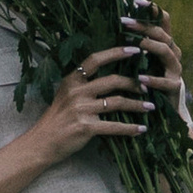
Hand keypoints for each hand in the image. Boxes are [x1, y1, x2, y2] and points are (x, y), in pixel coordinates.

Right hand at [27, 45, 153, 164]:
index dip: (116, 52)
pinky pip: (114, 126)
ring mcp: (81, 109)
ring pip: (116, 103)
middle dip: (133, 83)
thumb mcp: (64, 95)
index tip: (134, 49)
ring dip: (136, 105)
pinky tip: (141, 129)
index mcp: (72, 80)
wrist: (42, 143)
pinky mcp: (86, 127)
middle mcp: (77, 92)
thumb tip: (109, 78)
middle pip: (112, 81)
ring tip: (150, 107)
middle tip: (146, 86)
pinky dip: (130, 128)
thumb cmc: (56, 119)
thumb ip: (82, 85)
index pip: (95, 60)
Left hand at [128, 7, 184, 110]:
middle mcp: (172, 52)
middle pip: (161, 33)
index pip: (163, 20)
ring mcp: (175, 69)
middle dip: (143, 26)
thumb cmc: (146, 79)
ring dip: (150, 46)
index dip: (152, 9)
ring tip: (136, 44)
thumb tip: (113, 21)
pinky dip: (153, 79)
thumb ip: (131, 42)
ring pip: (166, 52)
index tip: (136, 1)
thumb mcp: (139, 58)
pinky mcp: (174, 87)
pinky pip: (165, 81)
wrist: (164, 109)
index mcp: (165, 42)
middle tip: (124, 21)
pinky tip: (140, 78)